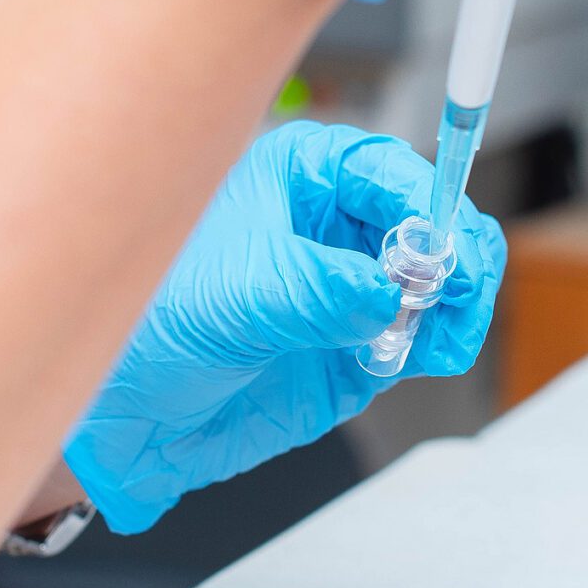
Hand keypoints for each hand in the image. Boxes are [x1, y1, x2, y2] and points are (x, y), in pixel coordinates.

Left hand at [65, 122, 504, 533]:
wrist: (128, 418)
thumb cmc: (151, 328)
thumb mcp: (235, 296)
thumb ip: (319, 290)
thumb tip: (388, 295)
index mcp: (296, 176)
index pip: (385, 168)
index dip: (426, 201)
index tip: (441, 244)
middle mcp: (332, 226)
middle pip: (428, 220)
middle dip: (455, 253)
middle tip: (458, 291)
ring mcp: (351, 288)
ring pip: (439, 279)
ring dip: (457, 302)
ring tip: (443, 333)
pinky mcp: (360, 346)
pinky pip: (424, 334)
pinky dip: (439, 343)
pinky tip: (427, 353)